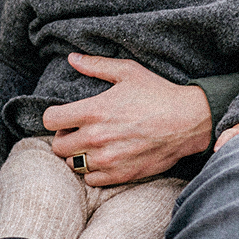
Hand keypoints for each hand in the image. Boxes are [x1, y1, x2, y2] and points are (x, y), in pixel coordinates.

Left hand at [40, 53, 212, 186]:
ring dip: (78, 155)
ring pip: (72, 164)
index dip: (55, 117)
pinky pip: (91, 179)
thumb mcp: (127, 72)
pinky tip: (105, 159)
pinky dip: (93, 171)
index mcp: (93, 111)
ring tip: (92, 146)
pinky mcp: (120, 175)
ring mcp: (107, 159)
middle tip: (79, 132)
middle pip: (57, 146)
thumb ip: (96, 65)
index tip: (65, 116)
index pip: (50, 120)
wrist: (188, 121)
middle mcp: (95, 137)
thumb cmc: (158, 93)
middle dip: (65, 137)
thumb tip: (72, 58)